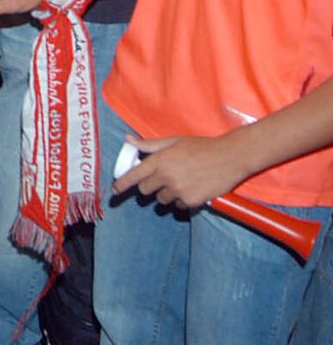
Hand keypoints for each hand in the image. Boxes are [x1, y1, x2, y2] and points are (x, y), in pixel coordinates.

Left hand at [113, 133, 253, 208]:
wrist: (230, 157)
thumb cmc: (201, 146)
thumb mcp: (173, 141)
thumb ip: (149, 144)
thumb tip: (128, 139)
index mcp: (159, 160)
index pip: (133, 176)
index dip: (122, 184)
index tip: (115, 190)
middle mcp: (166, 176)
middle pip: (145, 190)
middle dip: (149, 186)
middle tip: (160, 179)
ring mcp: (179, 190)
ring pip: (161, 199)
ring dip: (166, 193)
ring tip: (180, 181)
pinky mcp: (191, 201)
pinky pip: (178, 205)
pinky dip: (181, 199)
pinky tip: (191, 188)